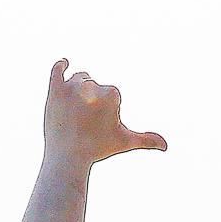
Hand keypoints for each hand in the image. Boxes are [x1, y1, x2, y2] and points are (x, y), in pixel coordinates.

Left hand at [41, 60, 166, 167]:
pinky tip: (64, 64)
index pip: (110, 93)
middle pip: (94, 84)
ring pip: (78, 79)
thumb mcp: (124, 142)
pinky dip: (61, 65)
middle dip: (91, 99)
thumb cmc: (98, 149)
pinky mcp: (54, 90)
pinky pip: (57, 70)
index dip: (106, 110)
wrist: (68, 157)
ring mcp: (71, 87)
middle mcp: (91, 86)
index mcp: (110, 94)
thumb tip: (166, 146)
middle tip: (85, 121)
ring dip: (78, 90)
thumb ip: (146, 139)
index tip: (98, 124)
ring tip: (74, 111)